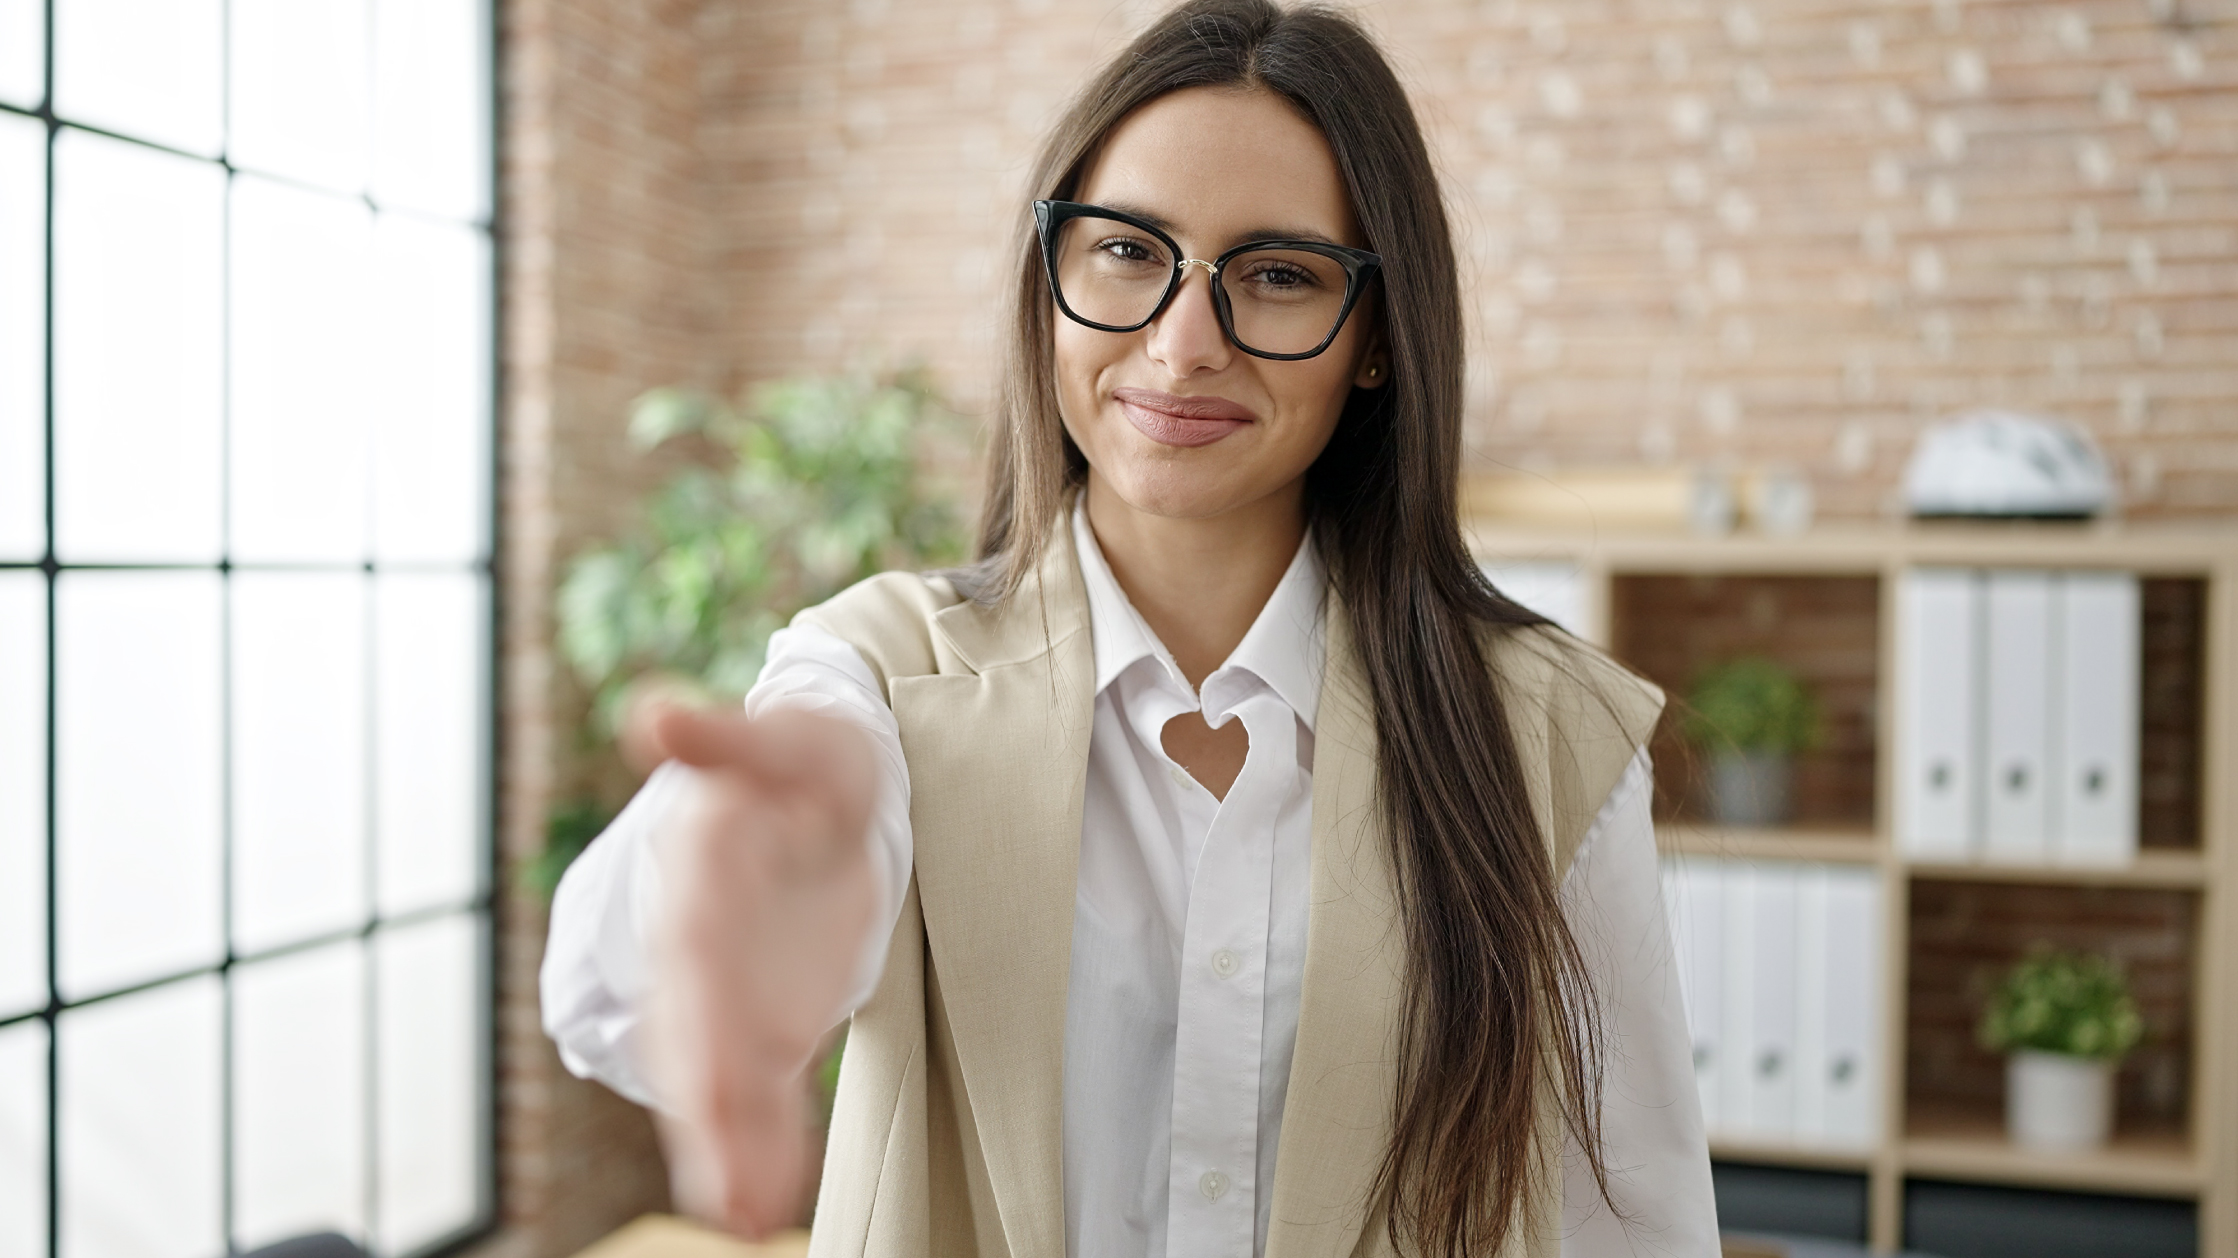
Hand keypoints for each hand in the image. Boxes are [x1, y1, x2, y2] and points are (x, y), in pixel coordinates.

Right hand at [631, 697, 879, 1238]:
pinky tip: (763, 1205)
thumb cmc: (803, 759)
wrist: (823, 789)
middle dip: (708, 1112)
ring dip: (729, 1147)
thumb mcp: (785, 738)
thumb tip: (653, 715)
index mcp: (699, 881)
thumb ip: (727, 739)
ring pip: (718, 1080)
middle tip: (724, 1188)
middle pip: (695, 1037)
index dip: (697, 1017)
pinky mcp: (768, 1024)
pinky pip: (760, 1092)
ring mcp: (729, 996)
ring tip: (744, 1214)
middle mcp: (700, 952)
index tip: (704, 1082)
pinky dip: (762, 1145)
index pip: (691, 954)